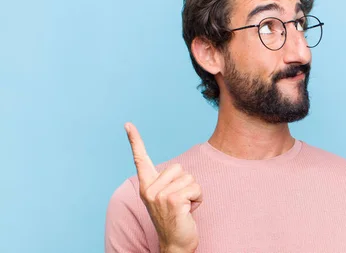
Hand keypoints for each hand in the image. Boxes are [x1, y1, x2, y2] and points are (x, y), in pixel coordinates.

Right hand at [125, 122, 201, 252]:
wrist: (175, 244)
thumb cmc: (175, 219)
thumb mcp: (167, 198)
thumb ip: (168, 183)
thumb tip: (178, 172)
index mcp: (146, 186)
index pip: (140, 159)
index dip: (135, 140)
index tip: (128, 124)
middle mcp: (149, 189)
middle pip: (179, 168)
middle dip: (186, 183)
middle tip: (180, 202)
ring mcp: (159, 195)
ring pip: (189, 178)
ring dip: (193, 192)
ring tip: (184, 207)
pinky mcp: (172, 200)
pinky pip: (195, 188)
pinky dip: (198, 198)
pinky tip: (189, 211)